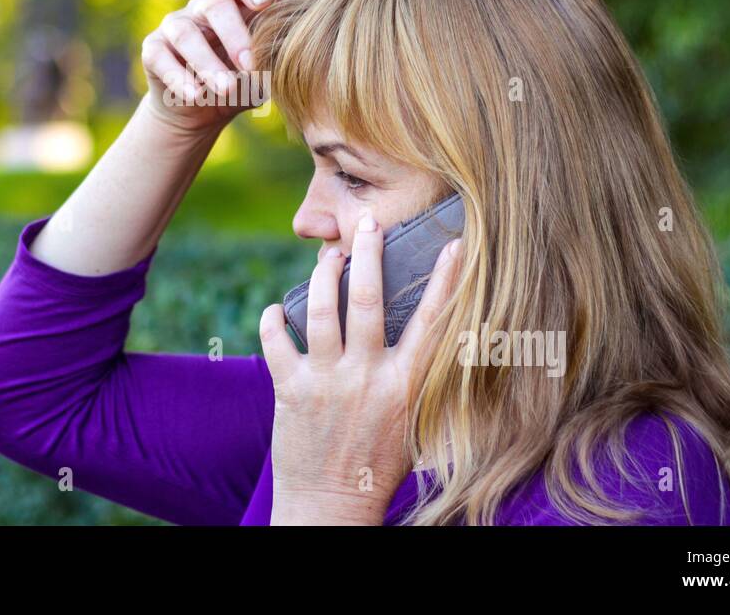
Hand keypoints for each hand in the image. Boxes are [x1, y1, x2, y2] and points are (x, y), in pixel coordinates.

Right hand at [141, 0, 318, 135]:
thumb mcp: (267, 53)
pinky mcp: (153, 51)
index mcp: (233, 1)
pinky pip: (160, 58)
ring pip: (185, 34)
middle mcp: (201, 8)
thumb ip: (283, 15)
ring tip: (226, 88)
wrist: (202, 111)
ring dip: (207, 63)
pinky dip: (179, 78)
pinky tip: (195, 96)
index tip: (263, 3)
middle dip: (234, 35)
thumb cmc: (242, 77)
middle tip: (250, 64)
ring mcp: (173, 27)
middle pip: (214, 5)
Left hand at [259, 211, 464, 524]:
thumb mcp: (414, 421)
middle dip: (369, 253)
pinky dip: (274, 319)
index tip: (456, 245)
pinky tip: (277, 308)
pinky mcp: (291, 391)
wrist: (332, 507)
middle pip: (369, 300)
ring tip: (328, 256)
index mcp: (407, 386)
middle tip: (368, 221)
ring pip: (322, 310)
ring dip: (323, 275)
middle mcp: (368, 377)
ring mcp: (328, 382)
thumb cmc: (378, 464)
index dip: (447, 281)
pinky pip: (277, 340)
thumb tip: (433, 337)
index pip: (433, 323)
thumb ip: (417, 380)